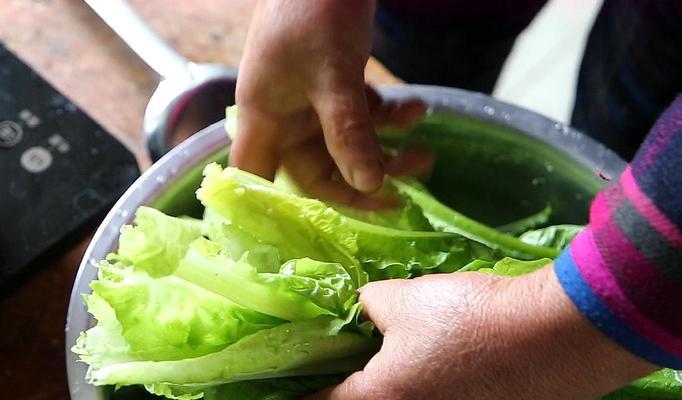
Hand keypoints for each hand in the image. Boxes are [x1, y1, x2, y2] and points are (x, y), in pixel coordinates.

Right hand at [231, 0, 429, 208]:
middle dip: (361, 181)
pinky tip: (417, 109)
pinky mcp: (335, 82)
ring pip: (345, 145)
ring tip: (425, 154)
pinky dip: (388, 117)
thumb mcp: (334, 76)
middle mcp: (284, 116)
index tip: (306, 239)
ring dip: (384, 150)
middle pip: (316, 170)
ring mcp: (310, 100)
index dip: (270, 212)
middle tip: (405, 192)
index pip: (256, 181)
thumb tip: (369, 185)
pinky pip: (361, 115)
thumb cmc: (314, 12)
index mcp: (264, 118)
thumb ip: (348, 131)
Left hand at [307, 267, 656, 399]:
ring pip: (398, 398)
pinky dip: (420, 380)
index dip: (295, 387)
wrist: (558, 337)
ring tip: (384, 347)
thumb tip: (362, 309)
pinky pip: (432, 397)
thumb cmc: (470, 318)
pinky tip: (429, 353)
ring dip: (387, 379)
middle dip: (344, 380)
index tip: (282, 376)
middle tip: (336, 352)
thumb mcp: (404, 299)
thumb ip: (368, 305)